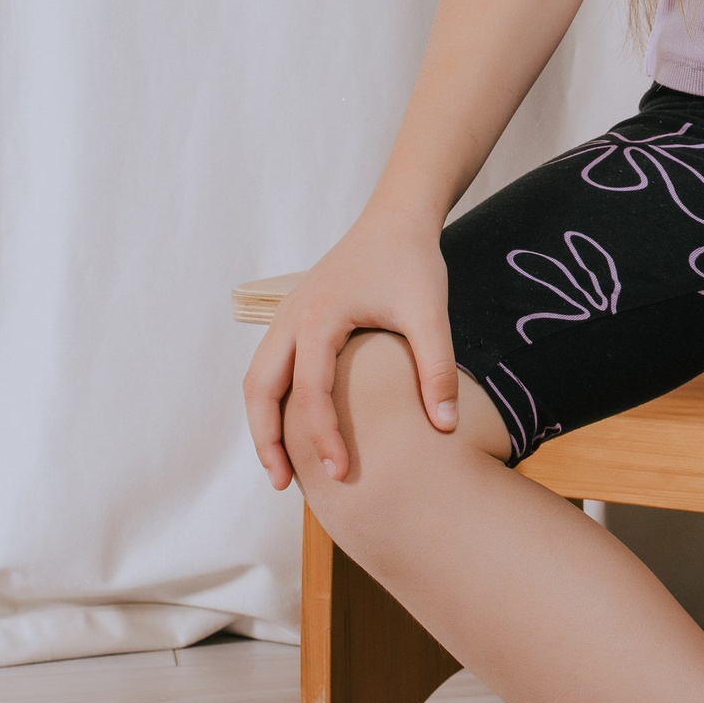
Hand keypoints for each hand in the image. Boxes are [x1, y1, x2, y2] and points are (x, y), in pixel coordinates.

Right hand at [241, 211, 457, 490]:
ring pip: (256, 379)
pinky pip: (269, 367)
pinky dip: (271, 402)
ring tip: (282, 468)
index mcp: (320, 317)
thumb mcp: (431, 313)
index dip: (324, 438)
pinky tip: (294, 428)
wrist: (396, 218)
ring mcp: (286, 316)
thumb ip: (437, 369)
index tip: (341, 475)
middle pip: (259, 389)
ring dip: (262, 423)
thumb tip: (446, 426)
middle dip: (267, 440)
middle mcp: (291, 317)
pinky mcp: (294, 318)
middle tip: (284, 484)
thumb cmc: (412, 262)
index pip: (311, 391)